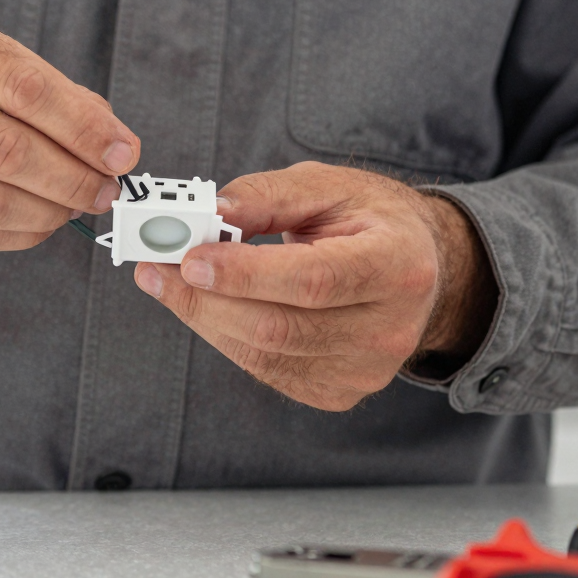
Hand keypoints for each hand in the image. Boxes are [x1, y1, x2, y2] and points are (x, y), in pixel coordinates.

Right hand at [0, 15, 139, 249]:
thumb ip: (58, 97)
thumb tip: (117, 145)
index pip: (27, 90)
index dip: (83, 128)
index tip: (122, 153)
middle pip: (8, 149)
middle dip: (72, 177)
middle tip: (105, 190)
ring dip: (49, 211)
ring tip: (76, 207)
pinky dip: (18, 233)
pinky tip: (41, 223)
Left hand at [132, 162, 495, 409]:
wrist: (421, 268)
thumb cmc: (372, 220)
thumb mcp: (329, 186)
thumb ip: (268, 195)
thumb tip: (210, 212)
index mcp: (396, 265)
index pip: (315, 280)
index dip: (246, 274)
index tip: (189, 257)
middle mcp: (389, 328)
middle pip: (281, 327)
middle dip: (206, 298)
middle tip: (155, 266)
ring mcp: (366, 370)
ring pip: (265, 355)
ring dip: (205, 318)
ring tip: (165, 281)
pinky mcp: (339, 392)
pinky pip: (268, 371)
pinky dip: (226, 338)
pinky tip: (206, 307)